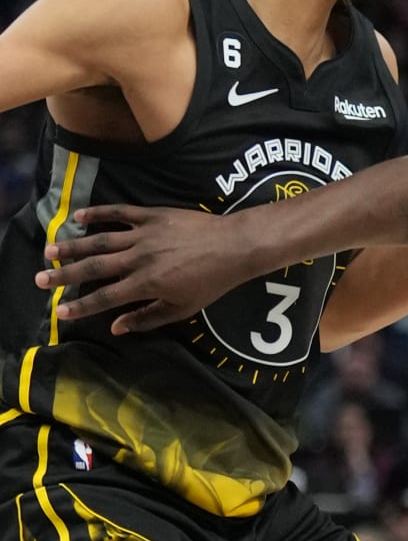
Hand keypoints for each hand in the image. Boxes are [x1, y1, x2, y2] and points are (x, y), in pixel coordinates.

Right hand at [37, 203, 251, 335]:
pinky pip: (120, 213)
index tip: (59, 312)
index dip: (81, 306)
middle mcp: (139, 259)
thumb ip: (147, 317)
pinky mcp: (152, 216)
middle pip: (94, 268)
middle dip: (65, 275)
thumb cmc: (211, 282)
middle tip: (40, 279)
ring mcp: (144, 235)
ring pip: (101, 241)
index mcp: (147, 284)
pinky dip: (98, 213)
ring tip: (50, 250)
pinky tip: (79, 216)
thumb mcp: (182, 308)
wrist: (233, 247)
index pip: (105, 297)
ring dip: (73, 246)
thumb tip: (116, 327)